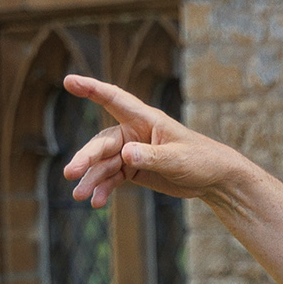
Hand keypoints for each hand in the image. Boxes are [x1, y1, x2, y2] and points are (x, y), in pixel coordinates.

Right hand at [61, 74, 249, 207]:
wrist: (213, 179)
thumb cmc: (200, 160)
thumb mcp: (177, 159)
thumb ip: (151, 157)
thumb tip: (124, 154)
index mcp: (145, 119)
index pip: (114, 99)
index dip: (91, 89)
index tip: (69, 81)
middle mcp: (133, 132)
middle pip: (103, 143)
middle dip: (86, 158)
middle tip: (71, 173)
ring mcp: (131, 152)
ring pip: (104, 164)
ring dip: (91, 179)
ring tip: (79, 196)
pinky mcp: (133, 170)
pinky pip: (113, 178)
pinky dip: (104, 189)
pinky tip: (96, 202)